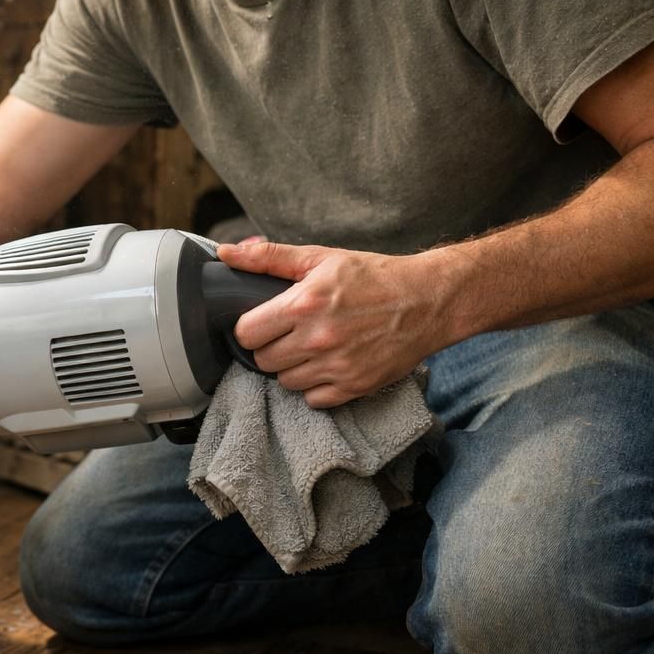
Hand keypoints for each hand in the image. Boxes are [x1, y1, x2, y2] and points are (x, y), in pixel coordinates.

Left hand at [215, 241, 455, 408]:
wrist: (427, 300)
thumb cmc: (373, 276)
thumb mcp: (320, 258)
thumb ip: (268, 258)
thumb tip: (226, 253)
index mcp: (303, 305)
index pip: (247, 333)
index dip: (251, 328)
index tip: (263, 322)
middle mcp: (318, 339)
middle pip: (263, 360)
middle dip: (271, 347)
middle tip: (290, 333)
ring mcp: (337, 367)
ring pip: (286, 382)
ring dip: (292, 368)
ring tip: (311, 348)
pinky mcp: (356, 387)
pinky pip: (314, 400)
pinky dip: (316, 387)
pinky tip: (327, 366)